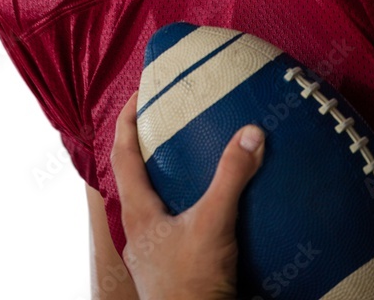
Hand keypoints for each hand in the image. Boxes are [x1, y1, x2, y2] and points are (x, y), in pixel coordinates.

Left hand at [111, 90, 265, 299]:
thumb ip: (231, 177)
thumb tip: (251, 132)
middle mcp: (140, 229)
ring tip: (191, 156)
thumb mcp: (214, 224)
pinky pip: (172, 224)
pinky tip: (209, 206)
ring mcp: (154, 251)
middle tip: (168, 118)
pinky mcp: (171, 266)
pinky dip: (185, 204)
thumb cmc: (191, 285)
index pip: (122, 154)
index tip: (139, 94)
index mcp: (138, 212)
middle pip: (135, 176)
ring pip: (153, 202)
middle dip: (148, 145)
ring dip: (167, 177)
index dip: (126, 120)